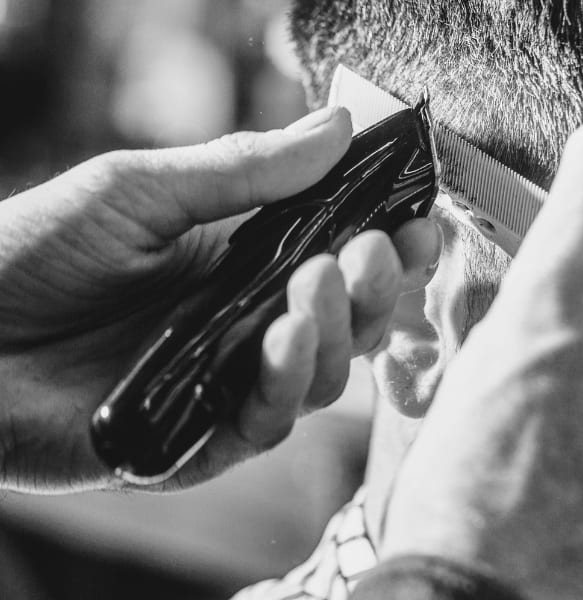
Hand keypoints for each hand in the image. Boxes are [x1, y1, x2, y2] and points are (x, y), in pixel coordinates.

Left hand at [0, 107, 440, 491]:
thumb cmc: (32, 252)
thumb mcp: (140, 192)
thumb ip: (244, 169)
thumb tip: (339, 124)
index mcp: (243, 267)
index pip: (340, 259)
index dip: (387, 244)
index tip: (416, 218)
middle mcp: (247, 330)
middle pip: (349, 324)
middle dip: (375, 289)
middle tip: (374, 251)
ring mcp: (225, 387)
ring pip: (322, 377)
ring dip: (338, 332)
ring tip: (321, 283)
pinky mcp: (196, 441)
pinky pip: (264, 424)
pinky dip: (285, 382)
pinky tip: (284, 337)